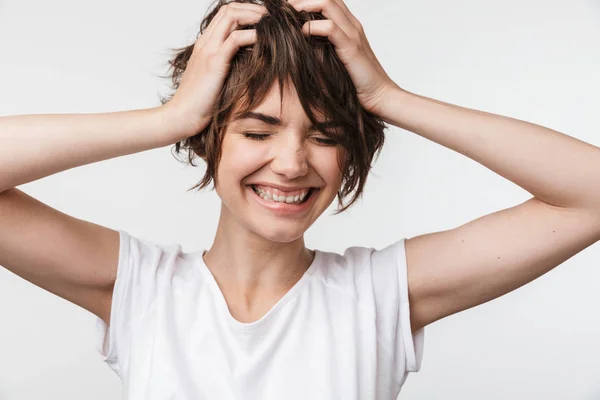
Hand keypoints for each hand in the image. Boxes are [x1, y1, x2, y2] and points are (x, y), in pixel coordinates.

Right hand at [163, 2, 266, 141]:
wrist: (182, 115)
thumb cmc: (200, 103)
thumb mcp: (215, 79)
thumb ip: (227, 66)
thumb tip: (249, 64)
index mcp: (205, 44)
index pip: (225, 14)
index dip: (246, 11)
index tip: (263, 21)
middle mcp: (205, 42)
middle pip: (229, 9)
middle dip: (252, 9)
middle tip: (271, 18)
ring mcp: (208, 50)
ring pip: (232, 16)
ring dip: (254, 17)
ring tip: (270, 24)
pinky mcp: (214, 62)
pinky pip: (236, 39)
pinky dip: (253, 35)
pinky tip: (264, 39)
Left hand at [288, 0, 397, 116]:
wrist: (381, 97)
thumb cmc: (357, 84)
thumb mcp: (337, 62)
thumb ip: (324, 50)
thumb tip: (299, 48)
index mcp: (350, 26)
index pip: (328, 1)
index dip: (307, 0)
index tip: (286, 9)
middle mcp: (352, 25)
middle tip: (282, 8)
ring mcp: (353, 34)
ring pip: (328, 4)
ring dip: (304, 6)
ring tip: (288, 16)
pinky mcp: (352, 48)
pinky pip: (330, 28)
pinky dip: (312, 27)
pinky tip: (301, 34)